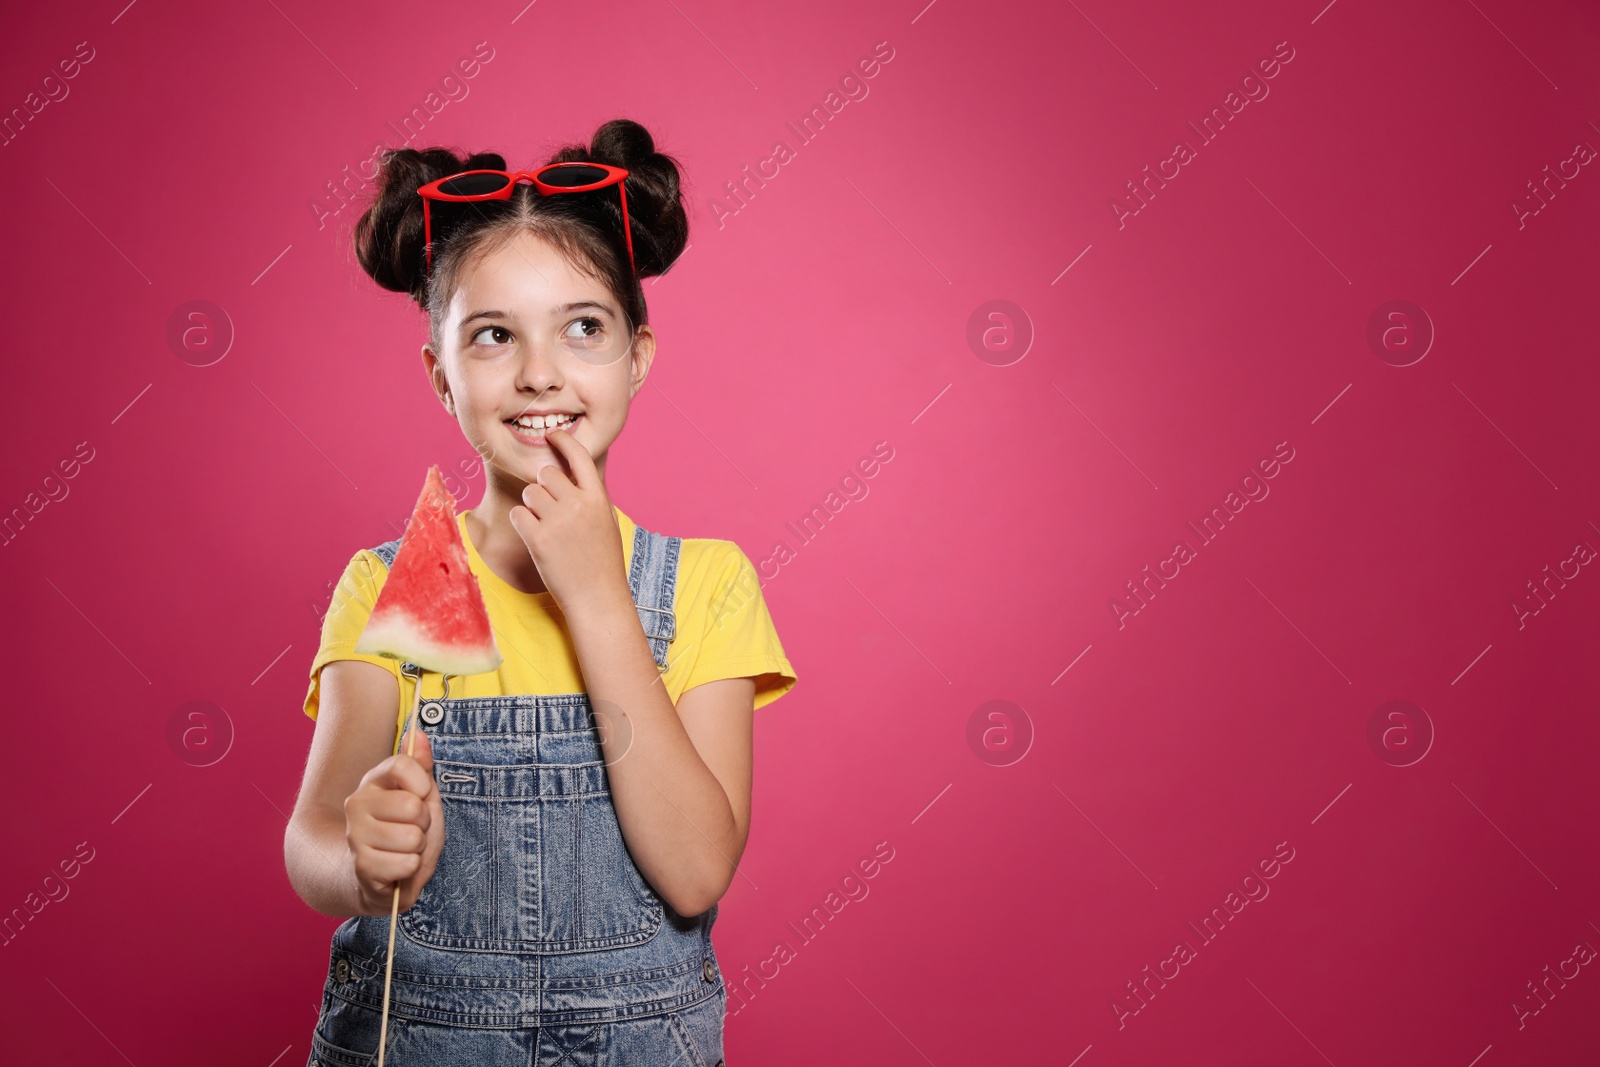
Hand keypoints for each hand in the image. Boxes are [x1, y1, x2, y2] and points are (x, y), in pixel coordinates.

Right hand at [343, 725, 445, 914]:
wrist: (380, 875)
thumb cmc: (404, 830)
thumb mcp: (421, 795)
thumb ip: (421, 765)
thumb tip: (419, 733)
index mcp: (373, 780)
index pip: (403, 764)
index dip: (423, 784)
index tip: (422, 796)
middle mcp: (358, 803)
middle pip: (413, 806)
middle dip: (425, 822)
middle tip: (414, 830)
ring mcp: (355, 835)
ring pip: (413, 838)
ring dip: (419, 848)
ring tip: (405, 849)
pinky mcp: (361, 866)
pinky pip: (408, 864)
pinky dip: (412, 868)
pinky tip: (398, 867)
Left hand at [508, 426, 630, 614]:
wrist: (597, 598)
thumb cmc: (603, 562)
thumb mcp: (607, 522)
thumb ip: (591, 497)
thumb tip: (573, 473)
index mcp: (598, 499)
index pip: (578, 456)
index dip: (562, 441)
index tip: (552, 436)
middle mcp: (578, 505)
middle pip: (546, 474)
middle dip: (542, 485)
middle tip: (547, 505)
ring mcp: (558, 522)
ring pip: (529, 493)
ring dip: (531, 505)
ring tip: (544, 525)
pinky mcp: (538, 540)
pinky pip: (518, 513)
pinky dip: (522, 522)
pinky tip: (534, 536)